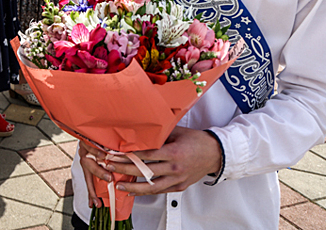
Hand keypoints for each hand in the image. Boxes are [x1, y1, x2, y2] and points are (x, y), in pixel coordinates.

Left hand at [78, 127, 222, 203]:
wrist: (216, 154)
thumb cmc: (197, 141)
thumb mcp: (176, 132)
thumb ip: (158, 135)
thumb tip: (138, 132)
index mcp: (173, 153)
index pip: (145, 156)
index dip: (128, 156)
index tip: (114, 154)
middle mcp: (175, 169)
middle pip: (144, 172)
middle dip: (124, 169)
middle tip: (109, 167)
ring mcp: (177, 180)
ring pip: (151, 187)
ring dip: (133, 187)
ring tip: (118, 184)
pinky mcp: (179, 186)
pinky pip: (160, 191)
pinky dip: (146, 192)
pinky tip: (134, 190)